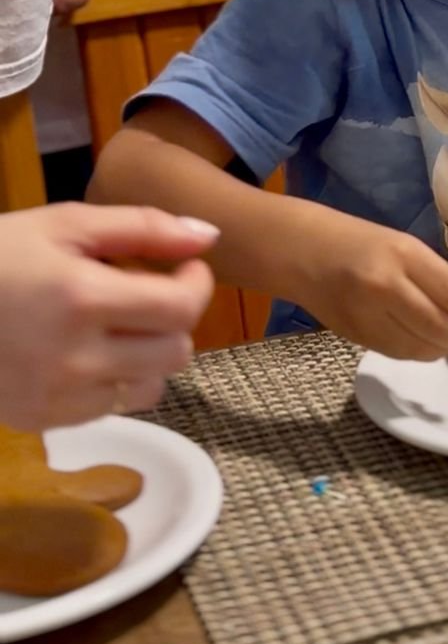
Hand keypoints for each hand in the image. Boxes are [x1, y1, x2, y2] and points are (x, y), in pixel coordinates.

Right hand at [0, 205, 217, 430]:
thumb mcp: (64, 223)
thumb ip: (142, 227)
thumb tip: (208, 236)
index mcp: (81, 297)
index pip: (180, 308)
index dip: (197, 284)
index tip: (187, 268)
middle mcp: (73, 356)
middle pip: (175, 352)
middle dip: (176, 318)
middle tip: (153, 292)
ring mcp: (56, 396)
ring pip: (152, 386)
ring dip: (152, 353)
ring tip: (121, 324)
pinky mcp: (41, 420)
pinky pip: (113, 407)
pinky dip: (116, 380)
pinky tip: (89, 351)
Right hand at [300, 220, 447, 359]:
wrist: (304, 251)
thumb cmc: (361, 244)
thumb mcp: (403, 246)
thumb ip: (434, 277)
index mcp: (403, 254)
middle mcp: (386, 285)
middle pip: (438, 326)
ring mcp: (368, 314)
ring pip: (419, 347)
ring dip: (439, 348)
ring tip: (446, 340)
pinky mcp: (355, 336)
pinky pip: (398, 352)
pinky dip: (415, 351)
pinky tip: (420, 342)